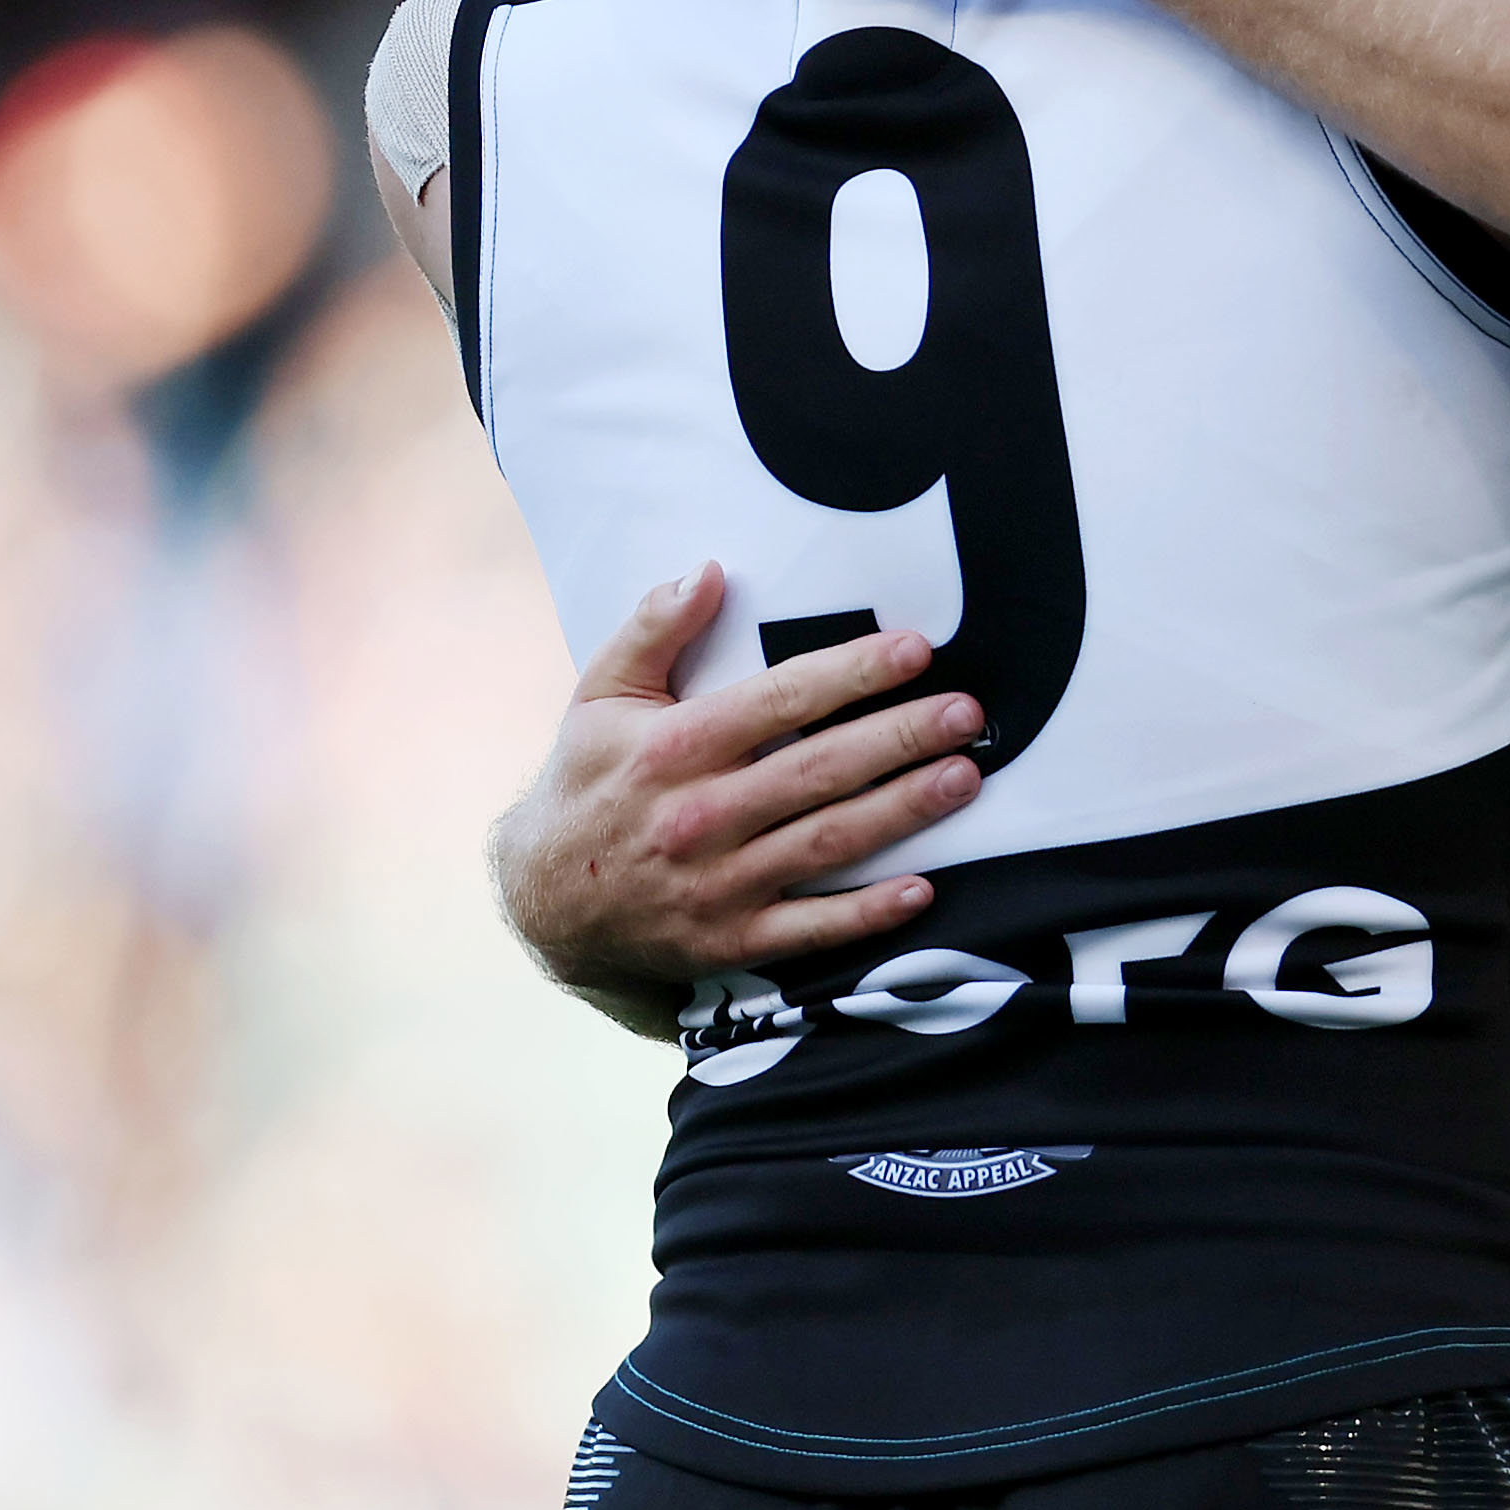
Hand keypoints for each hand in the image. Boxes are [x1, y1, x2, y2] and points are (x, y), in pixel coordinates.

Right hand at [490, 563, 975, 1033]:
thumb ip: (653, 629)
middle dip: (899, 738)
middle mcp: (700, 815)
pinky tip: (922, 888)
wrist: (544, 898)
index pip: (780, 700)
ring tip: (963, 779)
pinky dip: (867, 914)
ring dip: (902, 811)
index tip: (915, 650)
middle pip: (819, 770)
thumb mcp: (599, 695)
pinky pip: (809, 928)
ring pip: (827, 843)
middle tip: (965, 713)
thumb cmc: (587, 782)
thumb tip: (707, 570)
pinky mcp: (730, 940)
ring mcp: (718, 884)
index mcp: (674, 747)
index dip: (852, 673)